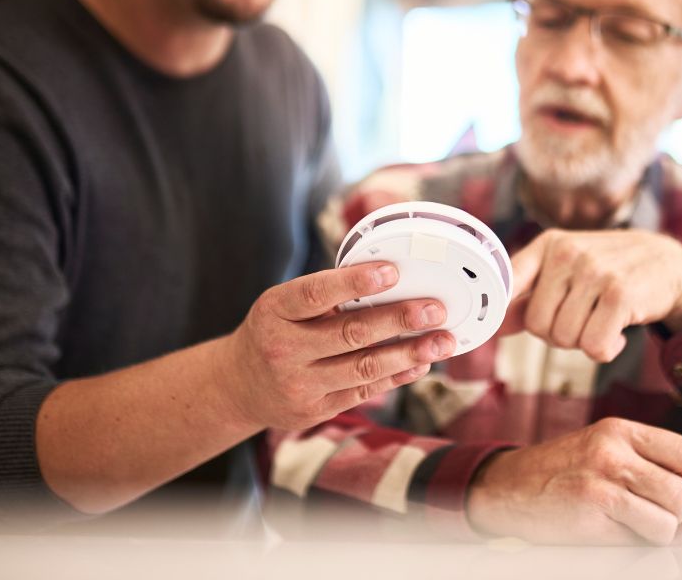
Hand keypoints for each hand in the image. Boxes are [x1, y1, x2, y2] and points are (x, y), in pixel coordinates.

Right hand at [217, 262, 455, 429]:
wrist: (239, 387)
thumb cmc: (273, 332)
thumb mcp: (282, 305)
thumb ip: (324, 296)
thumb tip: (387, 280)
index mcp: (274, 311)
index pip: (316, 293)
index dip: (355, 282)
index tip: (392, 272)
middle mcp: (283, 349)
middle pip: (350, 333)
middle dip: (399, 320)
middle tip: (435, 309)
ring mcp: (299, 384)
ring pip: (364, 367)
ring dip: (409, 353)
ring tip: (442, 341)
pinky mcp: (316, 410)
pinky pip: (364, 391)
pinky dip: (397, 376)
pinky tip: (421, 363)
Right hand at [466, 418, 681, 544]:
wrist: (507, 489)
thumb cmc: (562, 474)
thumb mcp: (611, 455)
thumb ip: (665, 464)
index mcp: (621, 430)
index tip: (671, 495)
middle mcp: (613, 447)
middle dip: (673, 514)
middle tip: (644, 514)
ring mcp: (603, 476)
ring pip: (671, 517)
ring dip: (657, 531)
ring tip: (628, 524)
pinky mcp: (593, 505)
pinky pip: (646, 534)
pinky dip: (637, 542)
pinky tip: (610, 531)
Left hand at [505, 229, 681, 360]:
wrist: (669, 264)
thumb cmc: (608, 272)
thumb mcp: (567, 272)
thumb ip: (529, 297)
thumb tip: (494, 327)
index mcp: (549, 245)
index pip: (507, 282)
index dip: (498, 312)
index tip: (491, 331)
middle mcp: (568, 253)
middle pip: (537, 325)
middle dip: (557, 334)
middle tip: (582, 319)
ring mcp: (594, 272)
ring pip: (565, 339)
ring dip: (584, 342)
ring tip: (601, 320)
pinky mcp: (620, 295)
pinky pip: (594, 347)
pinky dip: (606, 349)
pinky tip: (617, 330)